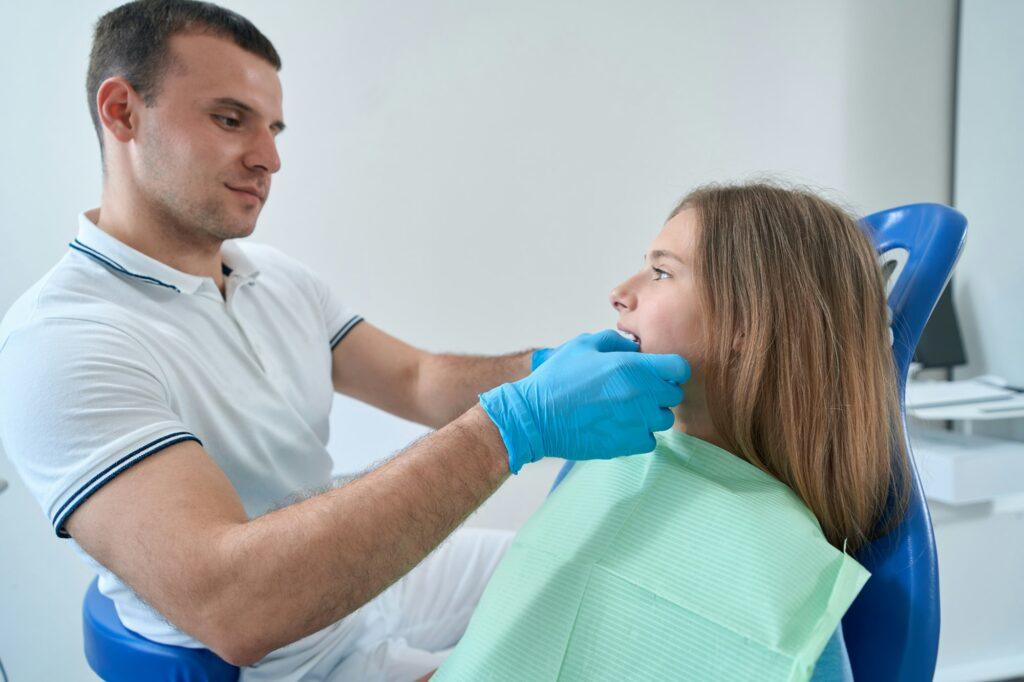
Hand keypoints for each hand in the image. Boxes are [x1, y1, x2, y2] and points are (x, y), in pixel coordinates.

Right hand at [480, 330, 688, 472]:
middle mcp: (641, 395)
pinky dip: (640, 434)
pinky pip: (650, 441)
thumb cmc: (557, 378)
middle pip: (674, 395)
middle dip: (661, 391)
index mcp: (634, 367)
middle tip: (638, 390)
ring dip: (652, 414)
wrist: (536, 417)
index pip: (679, 368)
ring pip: (664, 420)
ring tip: (628, 410)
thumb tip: (635, 348)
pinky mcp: (627, 445)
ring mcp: (636, 422)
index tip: (660, 372)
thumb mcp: (584, 345)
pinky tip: (621, 426)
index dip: (672, 369)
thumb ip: (615, 342)